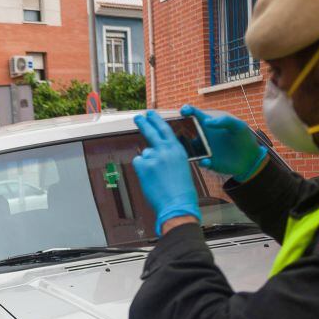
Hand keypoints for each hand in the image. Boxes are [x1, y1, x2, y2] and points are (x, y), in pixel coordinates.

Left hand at [133, 111, 201, 234]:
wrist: (177, 203)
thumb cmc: (180, 190)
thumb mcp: (180, 167)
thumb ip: (167, 156)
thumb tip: (149, 152)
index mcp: (178, 150)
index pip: (166, 131)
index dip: (157, 121)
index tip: (151, 114)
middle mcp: (166, 150)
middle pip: (152, 132)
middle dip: (144, 123)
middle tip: (138, 117)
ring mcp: (155, 157)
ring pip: (145, 154)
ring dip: (147, 163)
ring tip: (156, 177)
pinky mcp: (144, 165)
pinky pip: (138, 162)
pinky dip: (141, 170)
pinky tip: (150, 179)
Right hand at [180, 105, 266, 179]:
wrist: (250, 159)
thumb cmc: (244, 139)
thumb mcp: (238, 126)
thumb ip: (225, 120)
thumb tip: (207, 122)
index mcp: (209, 125)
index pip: (194, 115)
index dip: (187, 110)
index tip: (183, 111)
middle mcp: (203, 136)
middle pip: (185, 131)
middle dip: (178, 130)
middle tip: (176, 130)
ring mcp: (204, 150)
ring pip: (188, 148)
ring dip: (186, 148)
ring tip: (188, 148)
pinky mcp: (207, 162)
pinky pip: (199, 162)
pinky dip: (202, 162)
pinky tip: (207, 161)